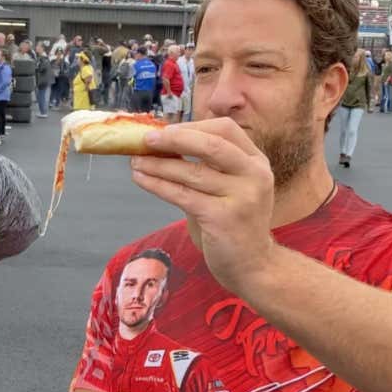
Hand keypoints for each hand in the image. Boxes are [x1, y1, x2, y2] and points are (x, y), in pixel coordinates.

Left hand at [129, 118, 275, 291]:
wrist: (252, 266)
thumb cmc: (231, 223)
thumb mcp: (227, 187)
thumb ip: (204, 166)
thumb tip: (161, 144)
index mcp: (256, 161)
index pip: (225, 129)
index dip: (192, 126)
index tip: (164, 130)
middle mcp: (254, 175)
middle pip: (211, 145)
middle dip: (174, 138)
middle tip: (145, 139)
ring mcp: (242, 197)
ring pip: (191, 172)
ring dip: (158, 164)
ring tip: (135, 162)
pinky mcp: (223, 218)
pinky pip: (182, 195)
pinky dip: (157, 185)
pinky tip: (141, 179)